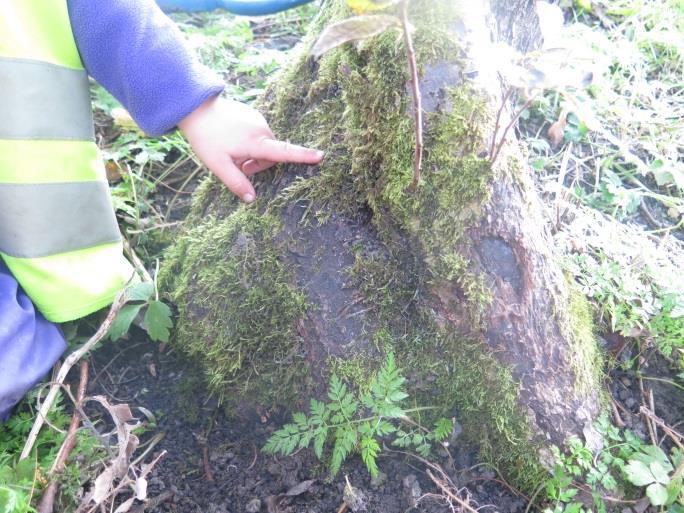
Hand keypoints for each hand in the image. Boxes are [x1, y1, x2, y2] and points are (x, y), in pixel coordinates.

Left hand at [178, 96, 323, 202]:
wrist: (195, 107)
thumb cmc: (206, 138)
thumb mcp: (218, 165)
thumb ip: (236, 183)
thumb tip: (252, 199)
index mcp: (256, 142)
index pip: (284, 152)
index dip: (303, 156)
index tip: (321, 156)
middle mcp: (262, 129)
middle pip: (271, 154)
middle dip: (258, 164)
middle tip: (238, 166)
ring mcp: (258, 119)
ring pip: (264, 145)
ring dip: (253, 153)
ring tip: (232, 152)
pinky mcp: (253, 114)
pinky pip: (258, 134)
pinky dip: (250, 142)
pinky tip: (231, 140)